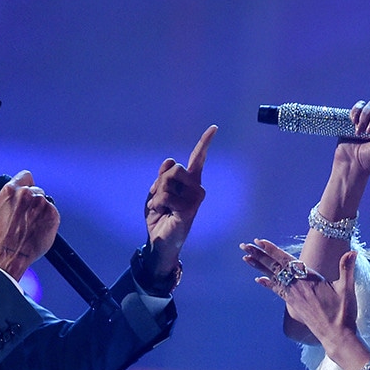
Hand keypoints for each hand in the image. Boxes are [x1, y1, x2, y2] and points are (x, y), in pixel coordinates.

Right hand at [0, 170, 59, 278]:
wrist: (14, 252)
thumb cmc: (0, 235)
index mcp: (11, 190)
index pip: (25, 175)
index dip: (25, 182)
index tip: (25, 190)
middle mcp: (28, 194)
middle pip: (35, 188)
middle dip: (31, 198)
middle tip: (26, 212)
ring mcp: (42, 203)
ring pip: (44, 199)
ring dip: (39, 207)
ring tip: (32, 220)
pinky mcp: (52, 214)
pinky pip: (52, 210)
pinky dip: (47, 216)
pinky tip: (39, 225)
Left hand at [142, 125, 216, 275]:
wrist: (158, 241)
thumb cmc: (159, 217)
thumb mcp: (156, 192)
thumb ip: (162, 176)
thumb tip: (170, 159)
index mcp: (189, 182)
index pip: (197, 159)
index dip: (205, 143)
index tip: (214, 128)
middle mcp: (196, 188)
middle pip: (175, 167)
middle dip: (160, 181)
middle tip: (160, 198)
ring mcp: (195, 199)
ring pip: (168, 181)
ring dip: (157, 195)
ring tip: (161, 208)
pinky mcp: (190, 210)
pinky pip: (166, 196)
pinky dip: (157, 204)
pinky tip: (162, 213)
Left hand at [240, 238, 360, 351]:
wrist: (336, 336)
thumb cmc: (343, 313)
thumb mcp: (346, 289)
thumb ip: (347, 269)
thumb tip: (352, 252)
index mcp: (309, 279)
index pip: (287, 260)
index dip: (272, 250)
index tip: (259, 241)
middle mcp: (297, 286)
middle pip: (275, 267)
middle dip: (259, 255)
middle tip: (244, 245)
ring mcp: (293, 296)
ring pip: (273, 277)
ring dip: (259, 266)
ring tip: (246, 257)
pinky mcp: (293, 305)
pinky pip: (277, 291)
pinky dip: (268, 284)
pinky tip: (259, 280)